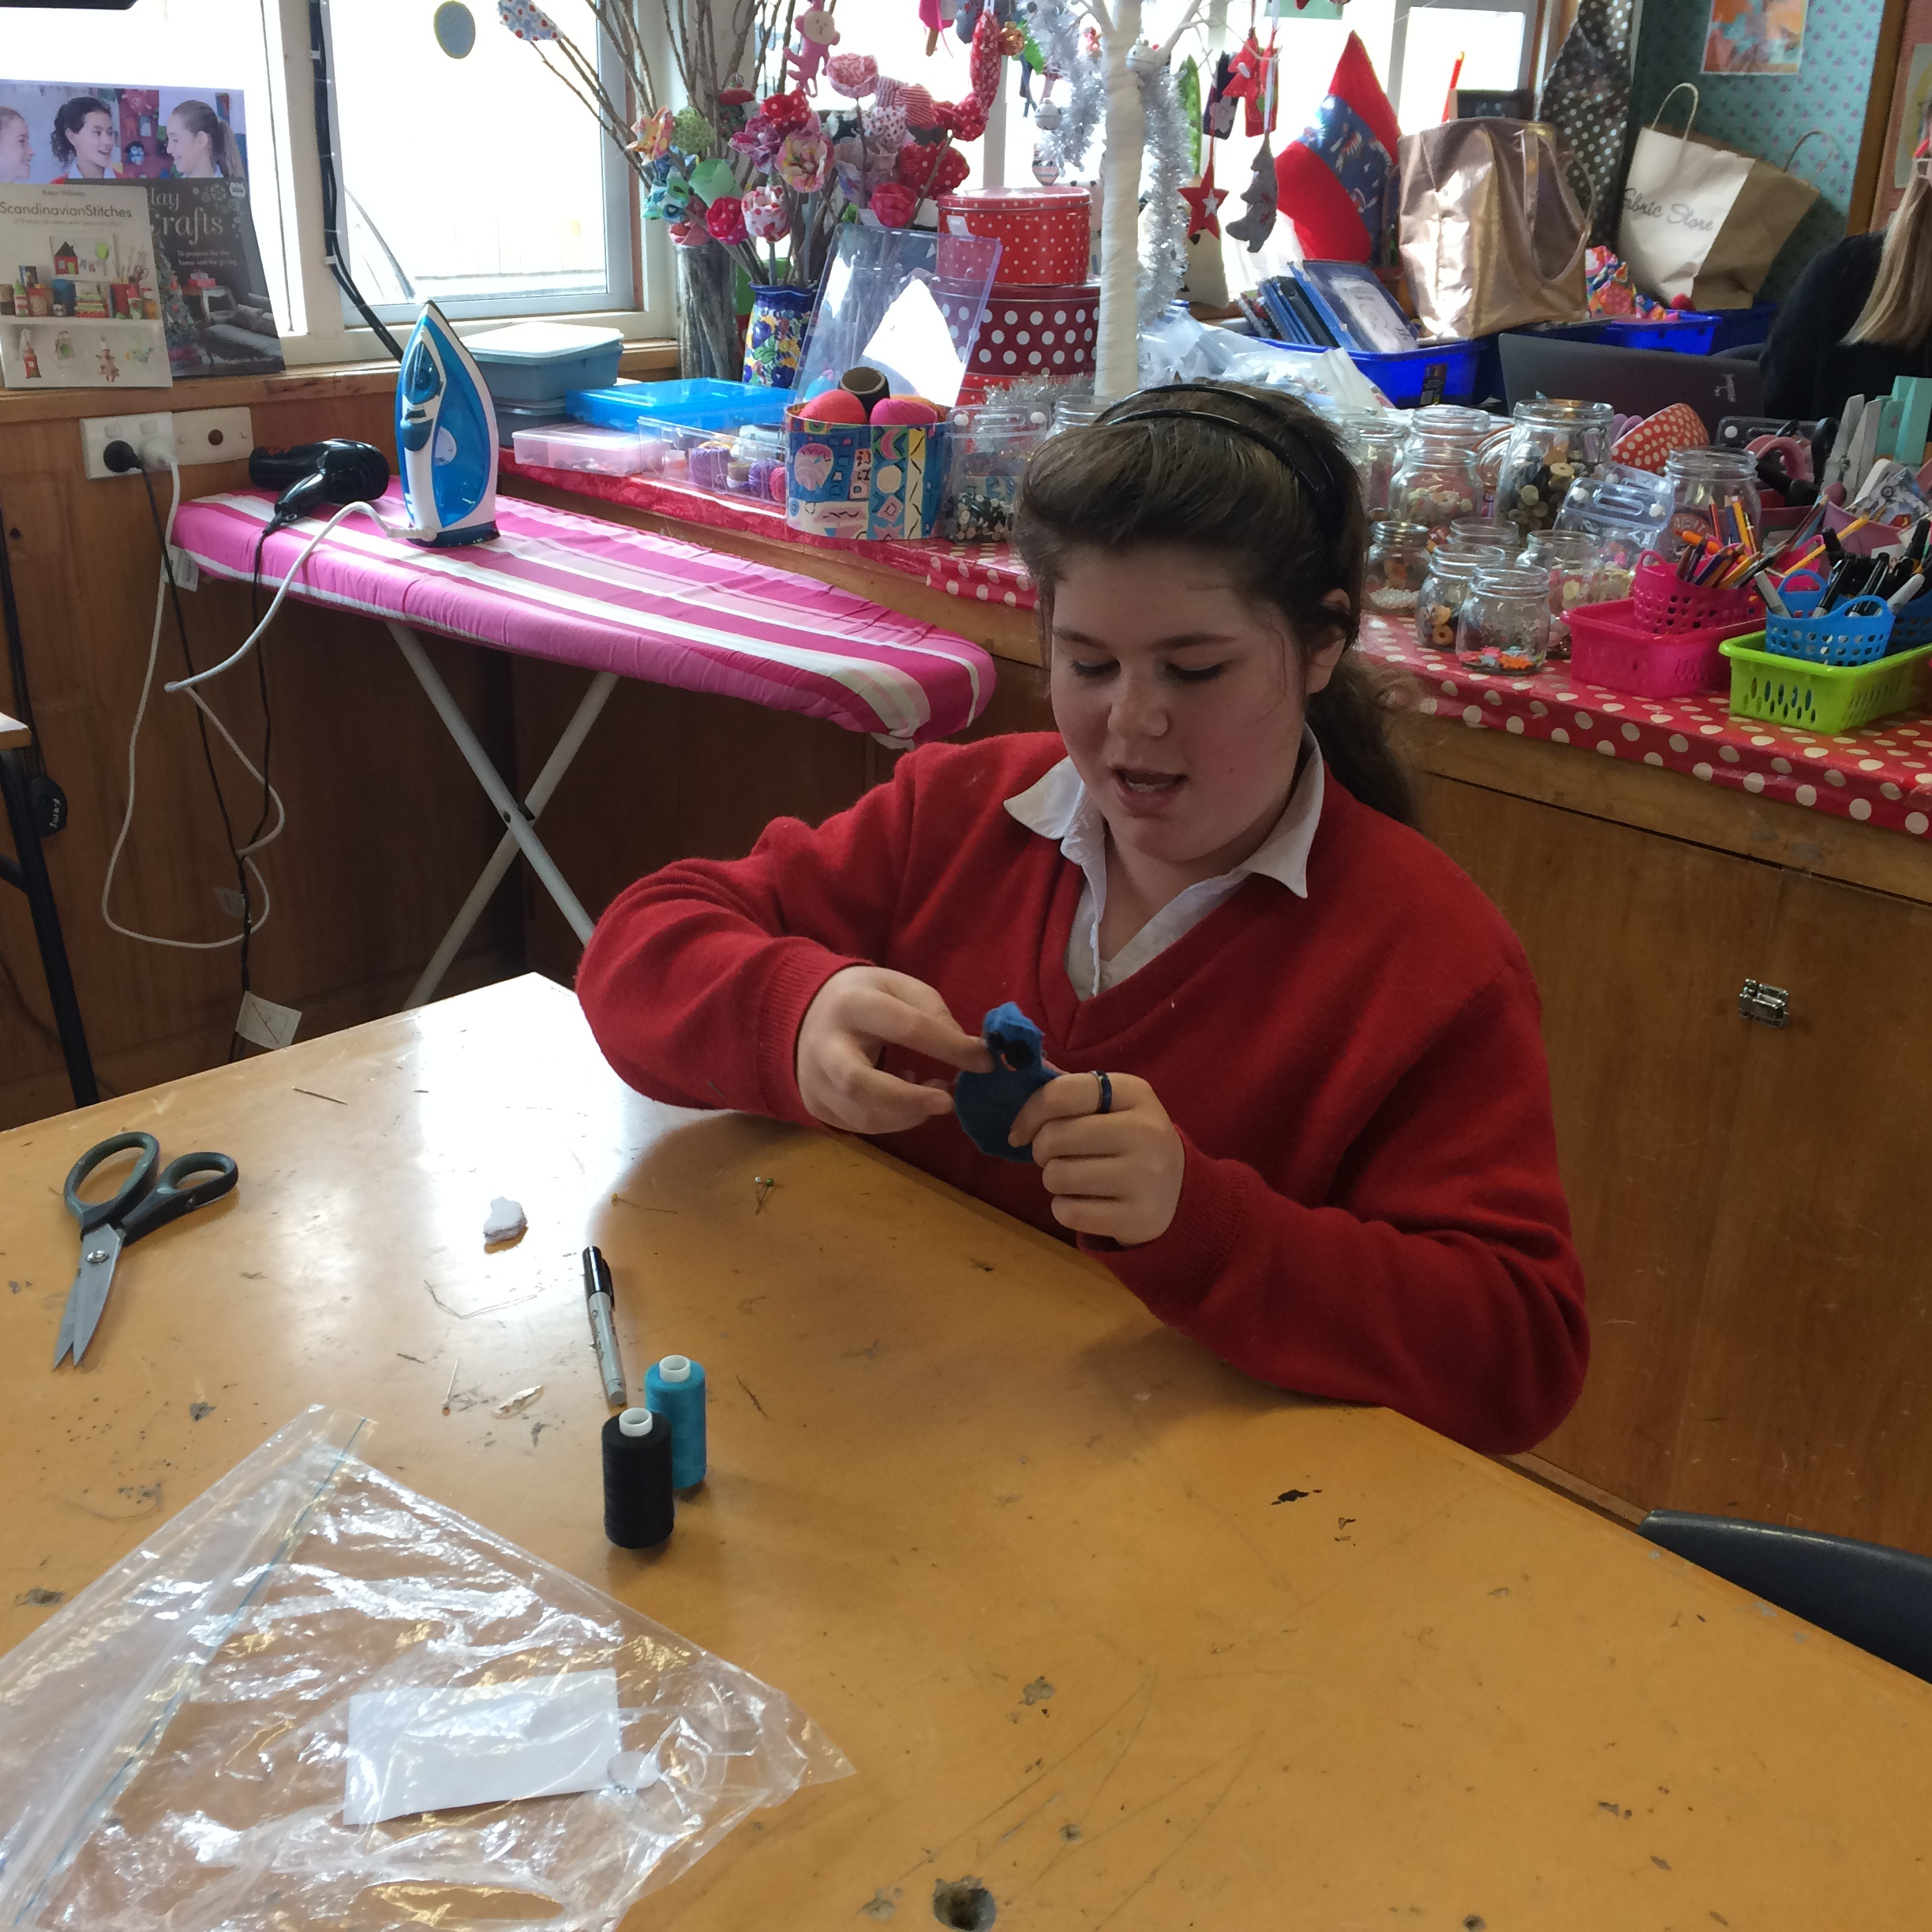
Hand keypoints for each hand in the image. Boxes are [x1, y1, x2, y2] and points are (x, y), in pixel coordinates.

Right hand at [796, 966, 990, 1134]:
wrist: (804, 1011)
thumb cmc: (864, 997)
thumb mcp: (898, 987)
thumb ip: (933, 1012)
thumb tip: (968, 1051)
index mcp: (852, 1005)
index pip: (906, 1028)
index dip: (950, 1047)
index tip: (984, 1062)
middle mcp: (825, 1045)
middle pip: (861, 1084)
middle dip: (911, 1100)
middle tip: (949, 1103)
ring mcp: (814, 1080)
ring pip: (862, 1115)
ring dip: (908, 1115)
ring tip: (935, 1097)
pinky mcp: (816, 1104)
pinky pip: (860, 1125)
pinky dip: (893, 1120)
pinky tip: (907, 1100)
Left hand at [1009, 1071, 1184, 1246]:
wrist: (1179, 1190)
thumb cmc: (1131, 1140)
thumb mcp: (1113, 1105)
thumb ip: (1070, 1095)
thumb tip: (1019, 1094)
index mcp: (1135, 1093)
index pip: (1061, 1094)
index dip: (1030, 1113)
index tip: (1021, 1131)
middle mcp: (1144, 1131)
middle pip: (1054, 1137)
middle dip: (1042, 1150)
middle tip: (1057, 1156)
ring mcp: (1144, 1177)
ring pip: (1057, 1176)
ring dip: (1054, 1180)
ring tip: (1075, 1179)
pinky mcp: (1136, 1217)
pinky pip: (1068, 1212)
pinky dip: (1064, 1208)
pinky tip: (1084, 1202)